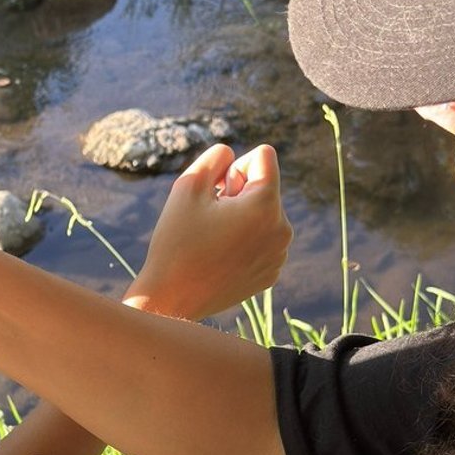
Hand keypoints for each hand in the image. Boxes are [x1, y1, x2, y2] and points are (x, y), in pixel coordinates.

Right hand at [126, 144, 290, 320]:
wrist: (172, 298)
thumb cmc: (177, 240)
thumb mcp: (189, 184)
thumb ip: (216, 156)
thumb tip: (234, 158)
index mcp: (266, 205)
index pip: (263, 157)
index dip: (234, 167)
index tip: (216, 192)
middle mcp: (282, 230)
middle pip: (264, 187)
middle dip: (238, 194)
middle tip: (210, 220)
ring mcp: (279, 255)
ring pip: (264, 214)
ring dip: (242, 218)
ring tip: (214, 239)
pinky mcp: (271, 273)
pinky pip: (263, 241)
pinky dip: (244, 242)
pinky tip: (220, 257)